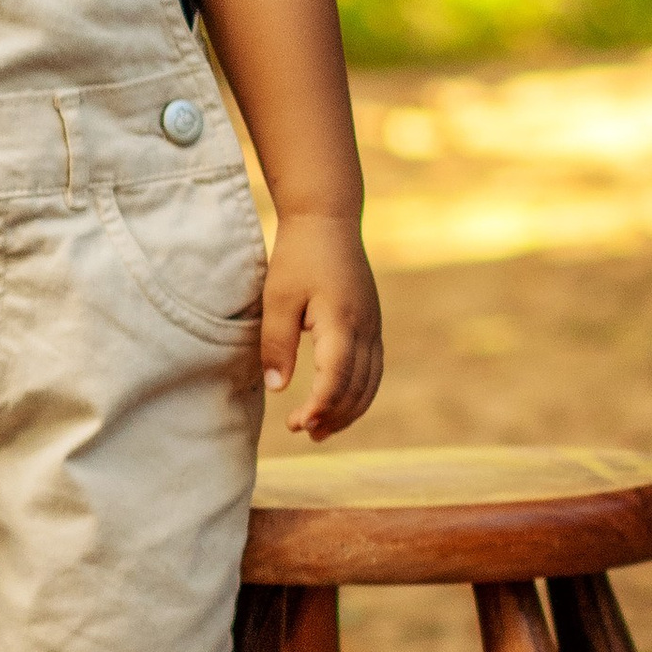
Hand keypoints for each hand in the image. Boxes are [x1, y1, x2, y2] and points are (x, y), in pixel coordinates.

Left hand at [260, 212, 382, 439]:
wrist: (328, 220)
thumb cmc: (298, 257)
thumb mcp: (277, 298)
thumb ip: (277, 344)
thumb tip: (278, 389)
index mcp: (341, 321)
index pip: (336, 379)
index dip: (319, 407)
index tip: (297, 424)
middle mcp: (365, 328)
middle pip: (357, 388)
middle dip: (332, 416)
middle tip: (302, 431)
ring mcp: (373, 326)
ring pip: (370, 383)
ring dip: (348, 411)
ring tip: (319, 430)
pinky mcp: (372, 324)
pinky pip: (374, 369)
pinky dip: (359, 393)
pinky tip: (338, 404)